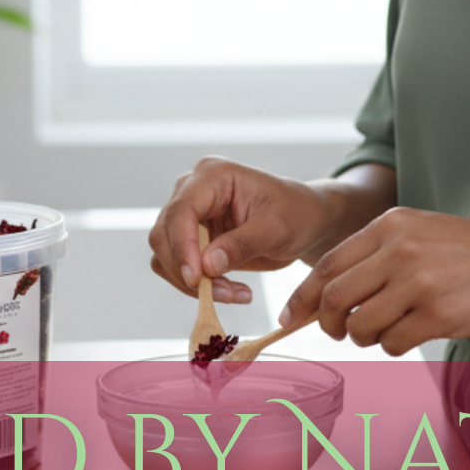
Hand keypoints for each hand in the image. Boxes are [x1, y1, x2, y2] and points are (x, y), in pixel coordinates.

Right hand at [147, 158, 336, 304]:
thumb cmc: (296, 214)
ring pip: (166, 255)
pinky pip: (179, 267)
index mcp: (213, 175)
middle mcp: (193, 191)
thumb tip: (206, 266)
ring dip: (193, 283)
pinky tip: (231, 292)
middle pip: (164, 235)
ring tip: (234, 294)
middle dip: (187, 270)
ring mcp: (190, 216)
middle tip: (222, 294)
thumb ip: (241, 245)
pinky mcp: (192, 239)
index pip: (181, 211)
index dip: (182, 247)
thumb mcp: (276, 229)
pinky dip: (198, 286)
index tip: (196, 278)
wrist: (305, 222)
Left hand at [281, 208, 469, 356]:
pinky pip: (392, 344)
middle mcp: (400, 250)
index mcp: (392, 225)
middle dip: (329, 325)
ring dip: (368, 338)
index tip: (289, 319)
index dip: (303, 297)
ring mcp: (418, 283)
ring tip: (394, 329)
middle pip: (334, 299)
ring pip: (360, 327)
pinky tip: (418, 334)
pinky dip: (396, 347)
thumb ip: (379, 255)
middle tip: (340, 333)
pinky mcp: (438, 316)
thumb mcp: (426, 234)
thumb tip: (327, 295)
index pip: (327, 265)